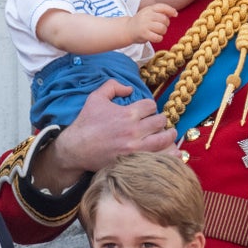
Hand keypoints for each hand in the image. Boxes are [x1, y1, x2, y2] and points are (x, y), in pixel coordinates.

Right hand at [31, 80, 176, 192]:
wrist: (75, 149)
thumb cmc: (86, 123)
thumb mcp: (95, 98)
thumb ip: (112, 86)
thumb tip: (130, 88)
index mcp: (127, 114)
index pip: (151, 105)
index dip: (150, 107)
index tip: (147, 111)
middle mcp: (133, 130)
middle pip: (160, 121)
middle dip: (160, 120)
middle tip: (157, 123)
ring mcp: (135, 147)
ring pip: (163, 139)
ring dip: (169, 135)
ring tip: (169, 134)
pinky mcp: (134, 161)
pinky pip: (158, 157)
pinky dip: (168, 154)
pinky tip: (172, 152)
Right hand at [128, 3, 176, 43]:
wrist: (128, 29)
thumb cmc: (142, 22)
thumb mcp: (149, 13)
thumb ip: (160, 13)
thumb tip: (174, 13)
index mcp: (149, 9)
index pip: (162, 7)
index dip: (170, 10)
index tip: (175, 14)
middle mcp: (146, 16)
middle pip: (164, 19)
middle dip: (166, 24)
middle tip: (160, 27)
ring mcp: (145, 25)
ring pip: (162, 28)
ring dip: (162, 32)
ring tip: (157, 32)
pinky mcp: (144, 34)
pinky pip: (158, 37)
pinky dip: (159, 38)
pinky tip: (155, 37)